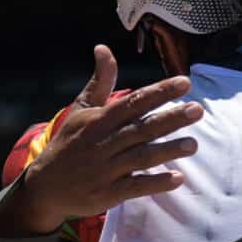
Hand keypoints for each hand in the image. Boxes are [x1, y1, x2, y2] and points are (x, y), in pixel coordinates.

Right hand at [0, 45, 203, 235]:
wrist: (44, 187)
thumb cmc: (68, 144)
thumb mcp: (80, 111)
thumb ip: (100, 82)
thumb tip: (103, 48)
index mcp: (98, 120)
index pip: (133, 102)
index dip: (159, 92)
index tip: (185, 82)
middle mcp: (102, 143)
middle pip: (141, 128)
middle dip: (170, 118)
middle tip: (198, 110)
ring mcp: (105, 170)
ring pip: (141, 157)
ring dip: (168, 151)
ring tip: (194, 144)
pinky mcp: (107, 194)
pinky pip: (135, 187)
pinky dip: (155, 183)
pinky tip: (177, 178)